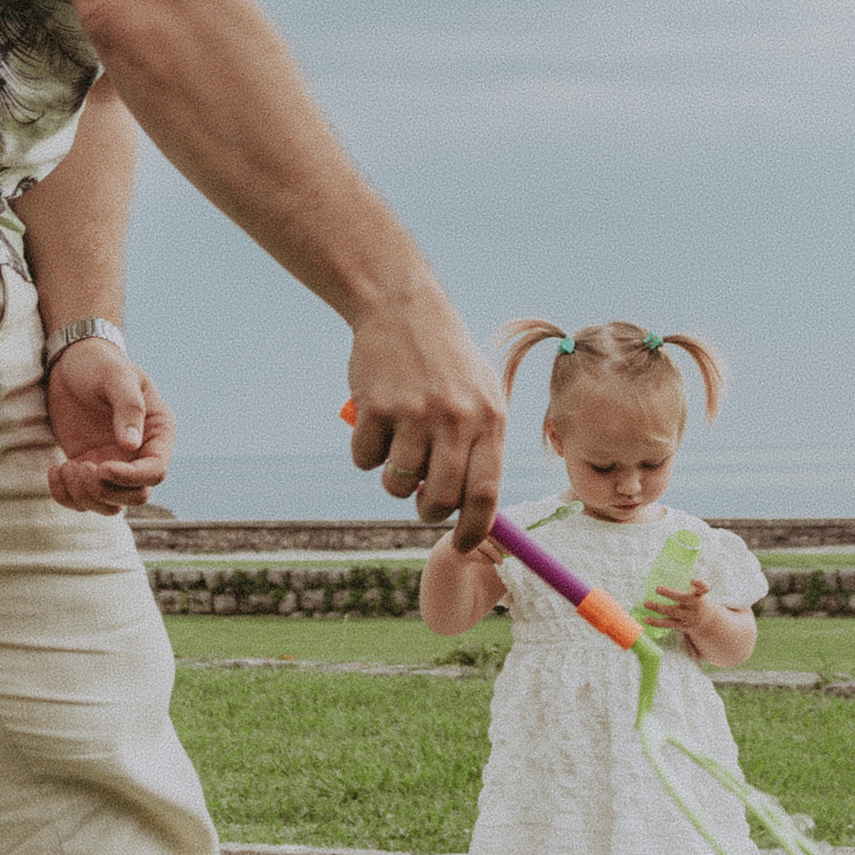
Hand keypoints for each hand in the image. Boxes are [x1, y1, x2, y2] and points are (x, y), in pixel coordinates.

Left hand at [45, 338, 176, 513]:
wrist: (71, 363)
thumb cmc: (100, 364)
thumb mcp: (116, 377)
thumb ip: (128, 408)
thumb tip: (132, 445)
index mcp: (158, 433)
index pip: (155, 470)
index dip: (130, 477)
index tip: (101, 467)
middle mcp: (140, 454)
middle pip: (135, 495)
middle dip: (105, 489)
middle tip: (80, 465)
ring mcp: (114, 464)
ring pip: (110, 504)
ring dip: (85, 496)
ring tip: (66, 467)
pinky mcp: (88, 468)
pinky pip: (83, 499)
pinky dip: (66, 496)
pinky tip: (54, 471)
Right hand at [346, 288, 506, 545]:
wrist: (403, 307)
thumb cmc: (447, 361)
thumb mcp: (482, 395)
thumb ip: (481, 448)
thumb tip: (472, 511)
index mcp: (489, 418)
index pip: (486, 493)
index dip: (473, 530)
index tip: (461, 546)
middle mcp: (456, 418)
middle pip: (440, 499)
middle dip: (428, 512)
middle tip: (421, 499)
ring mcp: (414, 413)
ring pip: (398, 485)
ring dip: (393, 479)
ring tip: (399, 444)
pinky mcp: (375, 407)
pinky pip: (365, 459)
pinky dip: (366, 452)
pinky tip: (376, 419)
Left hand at [640, 572, 712, 654]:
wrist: (708, 622)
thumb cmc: (698, 601)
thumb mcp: (697, 593)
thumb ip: (687, 585)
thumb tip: (665, 572)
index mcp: (699, 595)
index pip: (703, 588)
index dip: (699, 584)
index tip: (692, 580)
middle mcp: (695, 606)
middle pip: (683, 599)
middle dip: (670, 594)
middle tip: (657, 588)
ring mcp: (688, 617)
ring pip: (672, 612)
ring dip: (658, 608)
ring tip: (646, 603)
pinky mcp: (682, 625)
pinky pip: (668, 624)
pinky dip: (656, 622)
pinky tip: (646, 619)